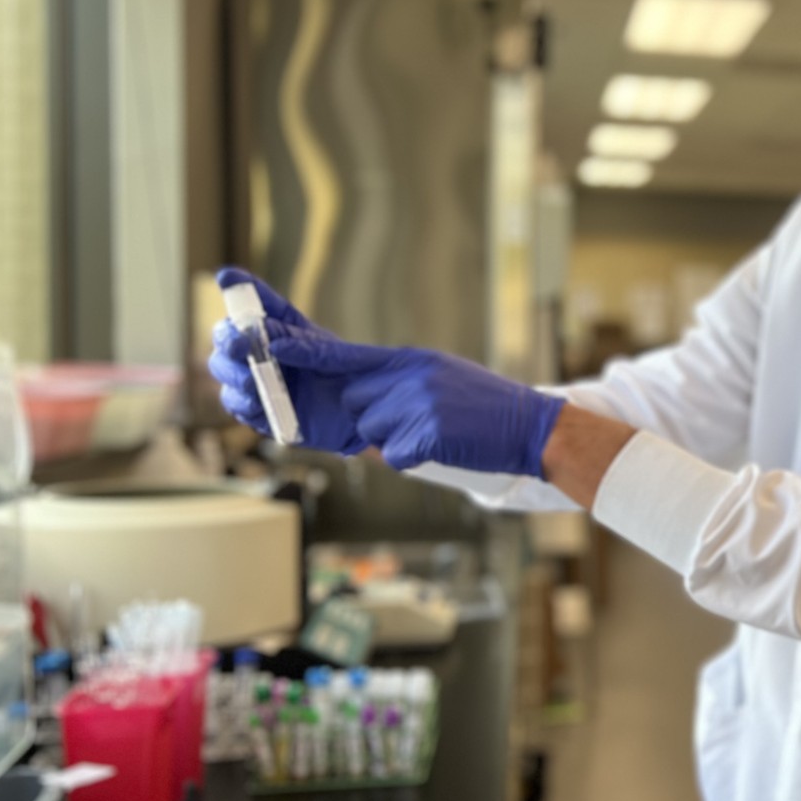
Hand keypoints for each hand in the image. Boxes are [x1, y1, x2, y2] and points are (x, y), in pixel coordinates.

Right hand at [208, 267, 371, 454]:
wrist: (366, 415)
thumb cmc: (352, 377)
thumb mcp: (333, 355)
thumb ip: (304, 346)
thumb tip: (271, 341)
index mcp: (285, 326)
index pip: (260, 301)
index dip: (240, 286)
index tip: (228, 276)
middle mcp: (265, 349)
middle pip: (228, 336)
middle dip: (227, 339)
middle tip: (238, 347)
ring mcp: (259, 379)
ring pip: (224, 370)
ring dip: (232, 373)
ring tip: (252, 381)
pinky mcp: (260, 409)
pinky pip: (236, 404)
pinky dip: (241, 402)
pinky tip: (256, 402)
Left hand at [282, 339, 565, 477]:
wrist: (531, 427)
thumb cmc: (484, 406)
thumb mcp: (439, 374)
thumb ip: (396, 380)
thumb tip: (355, 395)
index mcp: (409, 359)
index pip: (341, 351)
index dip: (302, 349)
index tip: (269, 343)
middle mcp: (409, 376)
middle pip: (353, 401)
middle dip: (372, 417)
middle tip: (417, 418)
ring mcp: (418, 404)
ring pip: (370, 431)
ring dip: (395, 439)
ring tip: (437, 430)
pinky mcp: (427, 435)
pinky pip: (393, 456)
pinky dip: (414, 457)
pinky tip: (443, 445)